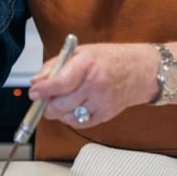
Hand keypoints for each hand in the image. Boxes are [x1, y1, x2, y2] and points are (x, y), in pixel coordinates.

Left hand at [28, 42, 158, 127]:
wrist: (142, 71)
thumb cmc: (111, 59)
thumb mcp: (82, 52)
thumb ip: (56, 66)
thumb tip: (36, 82)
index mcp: (87, 65)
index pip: (59, 83)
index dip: (43, 90)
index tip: (34, 93)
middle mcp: (95, 85)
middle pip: (60, 105)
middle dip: (46, 105)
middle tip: (43, 99)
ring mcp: (101, 102)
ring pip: (67, 117)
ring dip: (59, 112)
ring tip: (64, 99)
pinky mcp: (105, 115)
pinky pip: (79, 123)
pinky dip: (72, 117)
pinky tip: (76, 105)